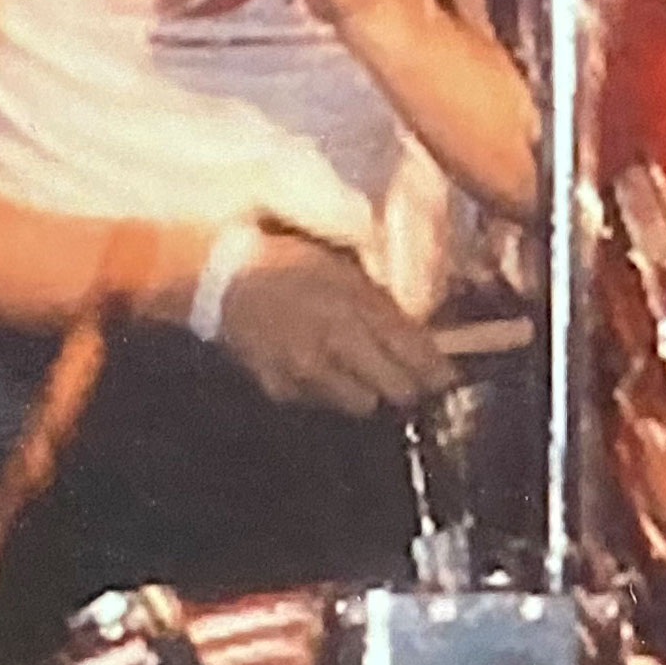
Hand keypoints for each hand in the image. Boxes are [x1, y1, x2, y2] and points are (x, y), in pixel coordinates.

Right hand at [212, 241, 454, 415]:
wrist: (219, 277)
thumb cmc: (285, 259)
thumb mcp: (342, 266)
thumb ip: (381, 300)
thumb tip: (418, 327)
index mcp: (354, 305)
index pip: (413, 352)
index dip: (436, 370)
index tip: (445, 377)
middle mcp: (334, 344)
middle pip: (396, 391)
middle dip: (407, 386)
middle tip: (409, 379)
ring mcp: (306, 372)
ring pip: (361, 404)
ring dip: (367, 392)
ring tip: (358, 371)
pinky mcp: (281, 389)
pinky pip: (320, 403)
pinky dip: (326, 391)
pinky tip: (318, 368)